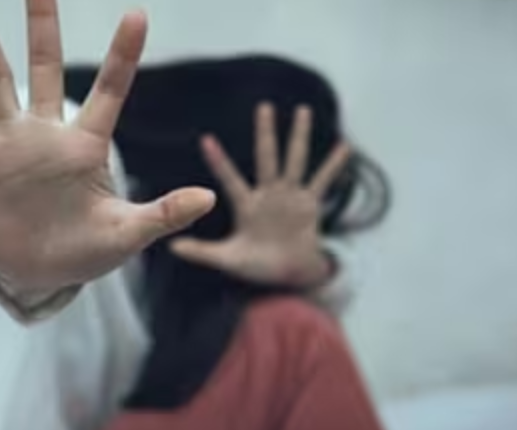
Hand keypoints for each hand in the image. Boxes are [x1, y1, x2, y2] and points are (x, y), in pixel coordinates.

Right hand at [0, 0, 214, 291]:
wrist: (39, 273)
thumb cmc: (86, 251)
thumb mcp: (127, 235)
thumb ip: (163, 213)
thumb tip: (209, 197)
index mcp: (88, 147)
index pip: (110, 91)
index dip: (123, 55)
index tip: (137, 14)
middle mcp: (48, 135)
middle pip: (46, 70)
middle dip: (43, 28)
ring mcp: (10, 146)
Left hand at [170, 103, 349, 288]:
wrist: (287, 275)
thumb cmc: (255, 266)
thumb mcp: (227, 259)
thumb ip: (202, 252)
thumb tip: (172, 246)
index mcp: (246, 205)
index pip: (229, 178)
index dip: (219, 160)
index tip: (206, 139)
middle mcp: (268, 194)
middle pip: (266, 157)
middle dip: (265, 132)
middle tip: (263, 106)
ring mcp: (290, 196)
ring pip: (295, 160)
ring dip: (299, 136)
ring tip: (302, 110)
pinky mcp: (310, 205)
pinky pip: (323, 180)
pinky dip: (333, 165)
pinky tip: (345, 147)